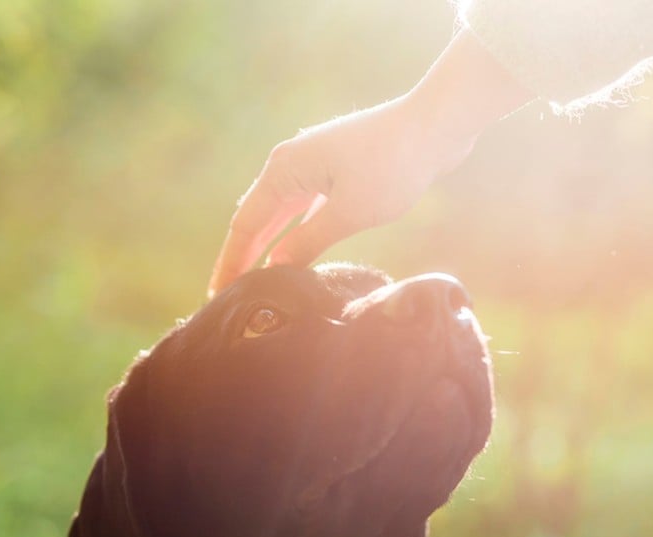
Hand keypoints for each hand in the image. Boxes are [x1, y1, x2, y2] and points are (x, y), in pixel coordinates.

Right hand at [207, 29, 531, 296]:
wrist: (436, 125)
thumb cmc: (393, 166)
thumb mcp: (348, 213)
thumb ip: (307, 241)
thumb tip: (275, 267)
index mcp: (284, 170)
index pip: (245, 226)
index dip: (231, 263)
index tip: (217, 295)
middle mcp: (290, 163)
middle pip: (256, 219)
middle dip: (242, 256)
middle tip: (227, 296)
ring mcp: (313, 164)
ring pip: (279, 213)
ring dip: (266, 245)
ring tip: (252, 279)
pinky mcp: (335, 170)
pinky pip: (302, 208)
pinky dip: (293, 232)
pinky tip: (291, 253)